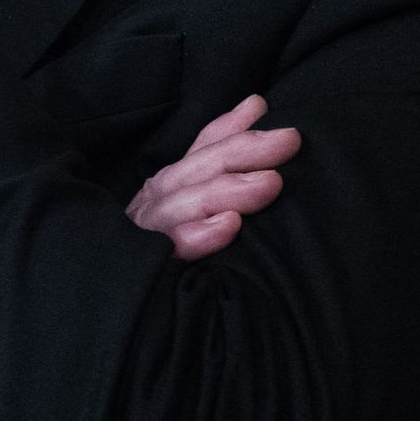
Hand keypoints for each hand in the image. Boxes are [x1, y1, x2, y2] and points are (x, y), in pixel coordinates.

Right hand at [126, 95, 301, 260]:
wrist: (131, 313)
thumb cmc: (173, 254)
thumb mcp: (199, 207)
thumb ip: (223, 164)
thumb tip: (257, 107)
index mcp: (171, 187)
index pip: (200, 150)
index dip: (229, 127)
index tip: (262, 107)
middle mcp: (157, 203)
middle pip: (196, 170)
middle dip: (242, 152)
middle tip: (288, 141)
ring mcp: (149, 234)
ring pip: (183, 203)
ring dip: (226, 191)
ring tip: (269, 184)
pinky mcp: (148, 268)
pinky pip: (171, 249)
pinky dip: (197, 236)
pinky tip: (227, 227)